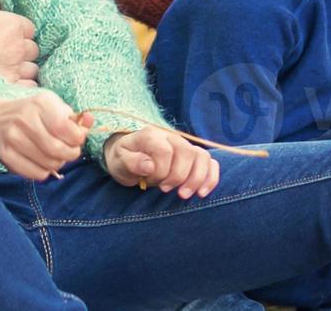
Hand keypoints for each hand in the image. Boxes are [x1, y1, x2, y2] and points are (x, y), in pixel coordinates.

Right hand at [0, 1, 40, 84]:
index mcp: (12, 25)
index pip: (29, 29)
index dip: (18, 34)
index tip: (8, 39)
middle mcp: (17, 46)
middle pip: (32, 50)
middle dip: (22, 52)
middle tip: (7, 56)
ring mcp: (14, 68)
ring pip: (32, 70)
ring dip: (23, 70)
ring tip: (8, 72)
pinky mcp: (7, 86)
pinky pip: (27, 88)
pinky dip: (22, 87)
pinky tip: (11, 86)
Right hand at [0, 90, 85, 179]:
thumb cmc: (30, 114)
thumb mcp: (52, 107)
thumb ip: (73, 117)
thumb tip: (90, 120)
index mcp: (40, 104)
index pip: (66, 128)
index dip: (77, 139)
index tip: (76, 140)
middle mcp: (25, 119)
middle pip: (59, 150)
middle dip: (70, 154)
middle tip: (68, 151)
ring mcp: (13, 138)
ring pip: (49, 164)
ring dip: (57, 164)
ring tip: (53, 155)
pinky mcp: (6, 156)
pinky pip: (36, 174)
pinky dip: (44, 172)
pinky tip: (40, 162)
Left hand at [102, 127, 218, 198]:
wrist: (127, 156)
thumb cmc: (123, 160)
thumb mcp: (119, 162)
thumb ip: (131, 162)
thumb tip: (149, 166)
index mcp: (151, 135)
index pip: (165, 150)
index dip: (161, 170)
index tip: (150, 181)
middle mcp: (171, 136)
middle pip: (187, 152)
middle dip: (178, 176)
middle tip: (164, 189)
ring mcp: (184, 145)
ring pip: (202, 157)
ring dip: (196, 179)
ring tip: (184, 195)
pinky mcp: (193, 156)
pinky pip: (211, 163)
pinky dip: (210, 178)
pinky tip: (202, 193)